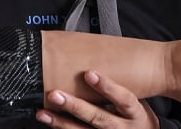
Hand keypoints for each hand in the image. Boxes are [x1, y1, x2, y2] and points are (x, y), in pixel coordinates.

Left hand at [36, 70, 159, 128]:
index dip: (107, 87)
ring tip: (43, 113)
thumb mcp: (137, 100)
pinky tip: (49, 123)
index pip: (124, 99)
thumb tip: (94, 59)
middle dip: (75, 106)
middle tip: (55, 94)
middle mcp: (122, 128)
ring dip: (61, 122)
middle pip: (99, 118)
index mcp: (134, 113)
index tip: (89, 73)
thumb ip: (120, 84)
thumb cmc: (136, 115)